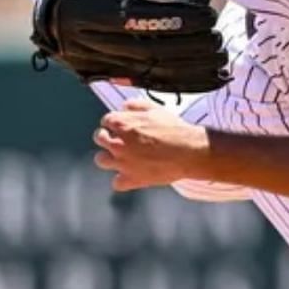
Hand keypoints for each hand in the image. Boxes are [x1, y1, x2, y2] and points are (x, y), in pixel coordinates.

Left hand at [92, 100, 209, 191]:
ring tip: (123, 158)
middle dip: (108, 138)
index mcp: (120, 123)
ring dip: (109, 158)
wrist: (189, 151)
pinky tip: (131, 175)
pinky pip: (116, 183)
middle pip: (99, 139)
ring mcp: (122, 162)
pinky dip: (122, 180)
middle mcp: (116, 143)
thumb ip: (135, 105)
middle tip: (121, 141)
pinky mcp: (132, 179)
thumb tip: (124, 107)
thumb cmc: (174, 130)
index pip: (106, 121)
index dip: (115, 124)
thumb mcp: (155, 109)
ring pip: (101, 160)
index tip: (123, 127)